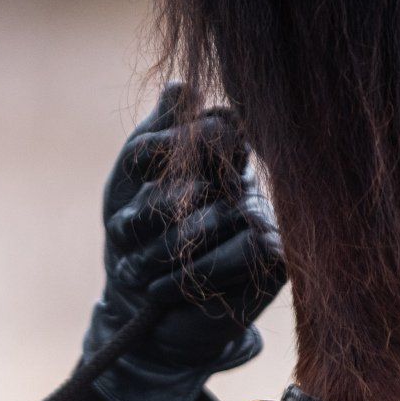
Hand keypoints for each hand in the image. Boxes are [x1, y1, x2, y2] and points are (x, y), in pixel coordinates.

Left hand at [84, 82, 285, 400]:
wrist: (137, 313)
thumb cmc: (133, 244)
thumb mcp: (128, 186)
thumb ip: (154, 134)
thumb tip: (183, 87)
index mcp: (213, 153)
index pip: (211, 121)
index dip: (166, 144)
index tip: (135, 171)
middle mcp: (242, 178)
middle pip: (214, 156)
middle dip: (156, 202)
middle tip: (124, 235)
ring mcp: (261, 215)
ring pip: (221, 208)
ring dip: (164, 247)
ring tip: (137, 271)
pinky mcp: (275, 257)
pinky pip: (245, 246)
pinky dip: (195, 271)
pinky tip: (164, 289)